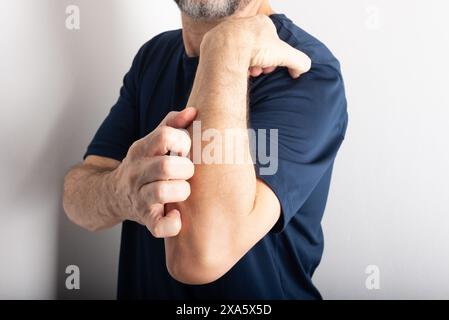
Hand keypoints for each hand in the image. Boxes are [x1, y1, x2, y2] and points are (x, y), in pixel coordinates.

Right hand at [112, 108, 196, 237]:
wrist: (112, 195)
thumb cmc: (143, 165)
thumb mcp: (150, 142)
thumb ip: (171, 124)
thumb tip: (193, 111)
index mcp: (141, 150)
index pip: (165, 136)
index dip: (182, 140)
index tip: (184, 149)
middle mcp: (137, 172)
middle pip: (166, 166)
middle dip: (185, 168)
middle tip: (186, 171)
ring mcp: (139, 197)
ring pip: (163, 193)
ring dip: (181, 191)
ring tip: (182, 190)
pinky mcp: (145, 219)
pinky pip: (160, 225)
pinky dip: (172, 223)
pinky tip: (176, 215)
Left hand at [201, 14, 311, 78]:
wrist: (226, 48)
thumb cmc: (252, 47)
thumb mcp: (284, 54)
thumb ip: (298, 61)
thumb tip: (302, 69)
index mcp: (262, 23)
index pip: (272, 42)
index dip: (275, 58)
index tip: (271, 68)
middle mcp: (244, 24)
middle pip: (257, 49)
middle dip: (260, 62)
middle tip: (259, 71)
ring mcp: (229, 32)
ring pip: (242, 53)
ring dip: (247, 65)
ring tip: (247, 72)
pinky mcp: (215, 42)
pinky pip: (228, 56)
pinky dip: (233, 64)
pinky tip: (234, 70)